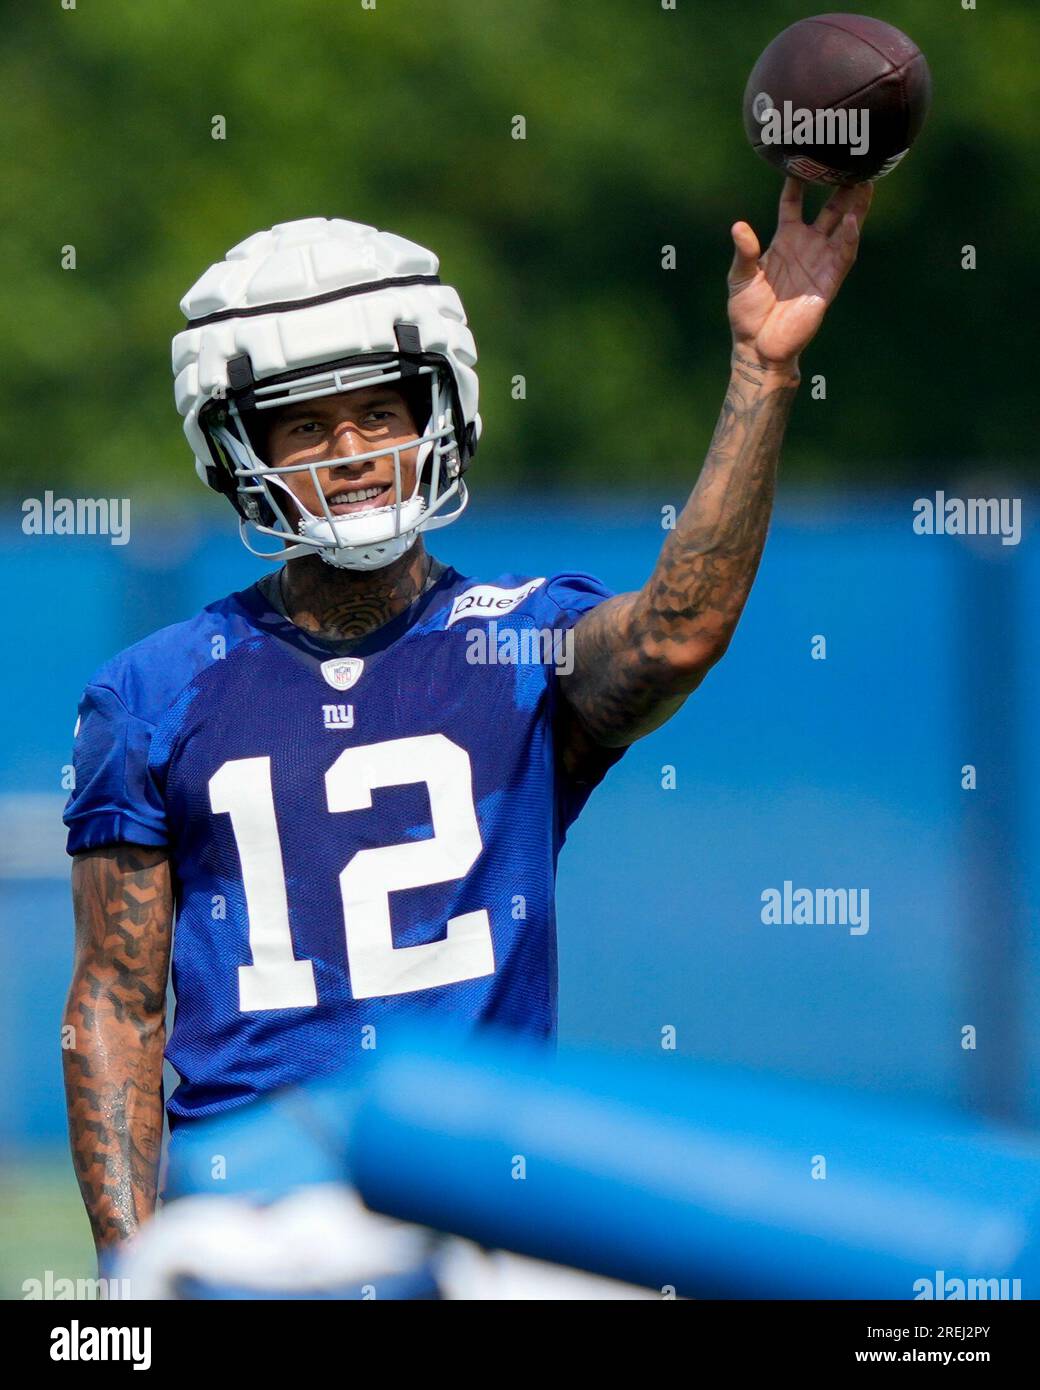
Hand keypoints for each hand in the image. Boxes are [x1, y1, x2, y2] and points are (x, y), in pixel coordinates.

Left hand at [728, 177, 872, 370]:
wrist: (757, 346)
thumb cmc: (747, 313)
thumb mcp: (739, 277)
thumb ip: (743, 251)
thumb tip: (738, 227)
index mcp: (784, 241)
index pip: (792, 204)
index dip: (797, 183)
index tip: (801, 157)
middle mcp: (806, 247)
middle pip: (829, 210)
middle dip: (841, 188)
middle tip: (851, 162)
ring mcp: (819, 263)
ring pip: (843, 228)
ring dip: (854, 208)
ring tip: (865, 182)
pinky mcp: (827, 283)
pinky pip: (842, 256)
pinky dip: (848, 239)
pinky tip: (851, 221)